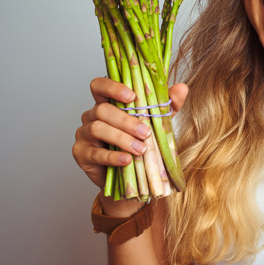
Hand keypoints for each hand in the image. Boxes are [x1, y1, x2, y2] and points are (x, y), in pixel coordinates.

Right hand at [72, 78, 188, 212]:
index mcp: (107, 103)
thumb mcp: (156, 123)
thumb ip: (166, 105)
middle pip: (101, 110)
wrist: (130, 178)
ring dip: (121, 138)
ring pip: (97, 129)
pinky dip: (113, 157)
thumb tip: (182, 88)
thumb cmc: (139, 144)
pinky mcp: (81, 154)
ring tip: (140, 149)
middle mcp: (91, 116)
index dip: (112, 87)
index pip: (100, 86)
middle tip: (145, 132)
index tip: (132, 96)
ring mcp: (84, 135)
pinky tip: (127, 160)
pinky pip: (95, 153)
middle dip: (126, 120)